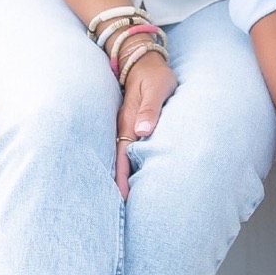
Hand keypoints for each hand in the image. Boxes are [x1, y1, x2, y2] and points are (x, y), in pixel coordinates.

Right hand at [115, 51, 177, 196]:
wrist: (143, 61)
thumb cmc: (155, 75)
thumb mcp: (157, 88)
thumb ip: (151, 108)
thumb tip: (143, 131)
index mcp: (129, 122)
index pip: (122, 157)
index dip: (121, 179)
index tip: (123, 200)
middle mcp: (124, 128)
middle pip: (118, 163)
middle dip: (118, 186)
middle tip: (121, 213)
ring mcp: (125, 128)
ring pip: (121, 159)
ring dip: (121, 178)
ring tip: (125, 204)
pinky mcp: (130, 126)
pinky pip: (126, 151)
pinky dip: (126, 167)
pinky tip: (131, 180)